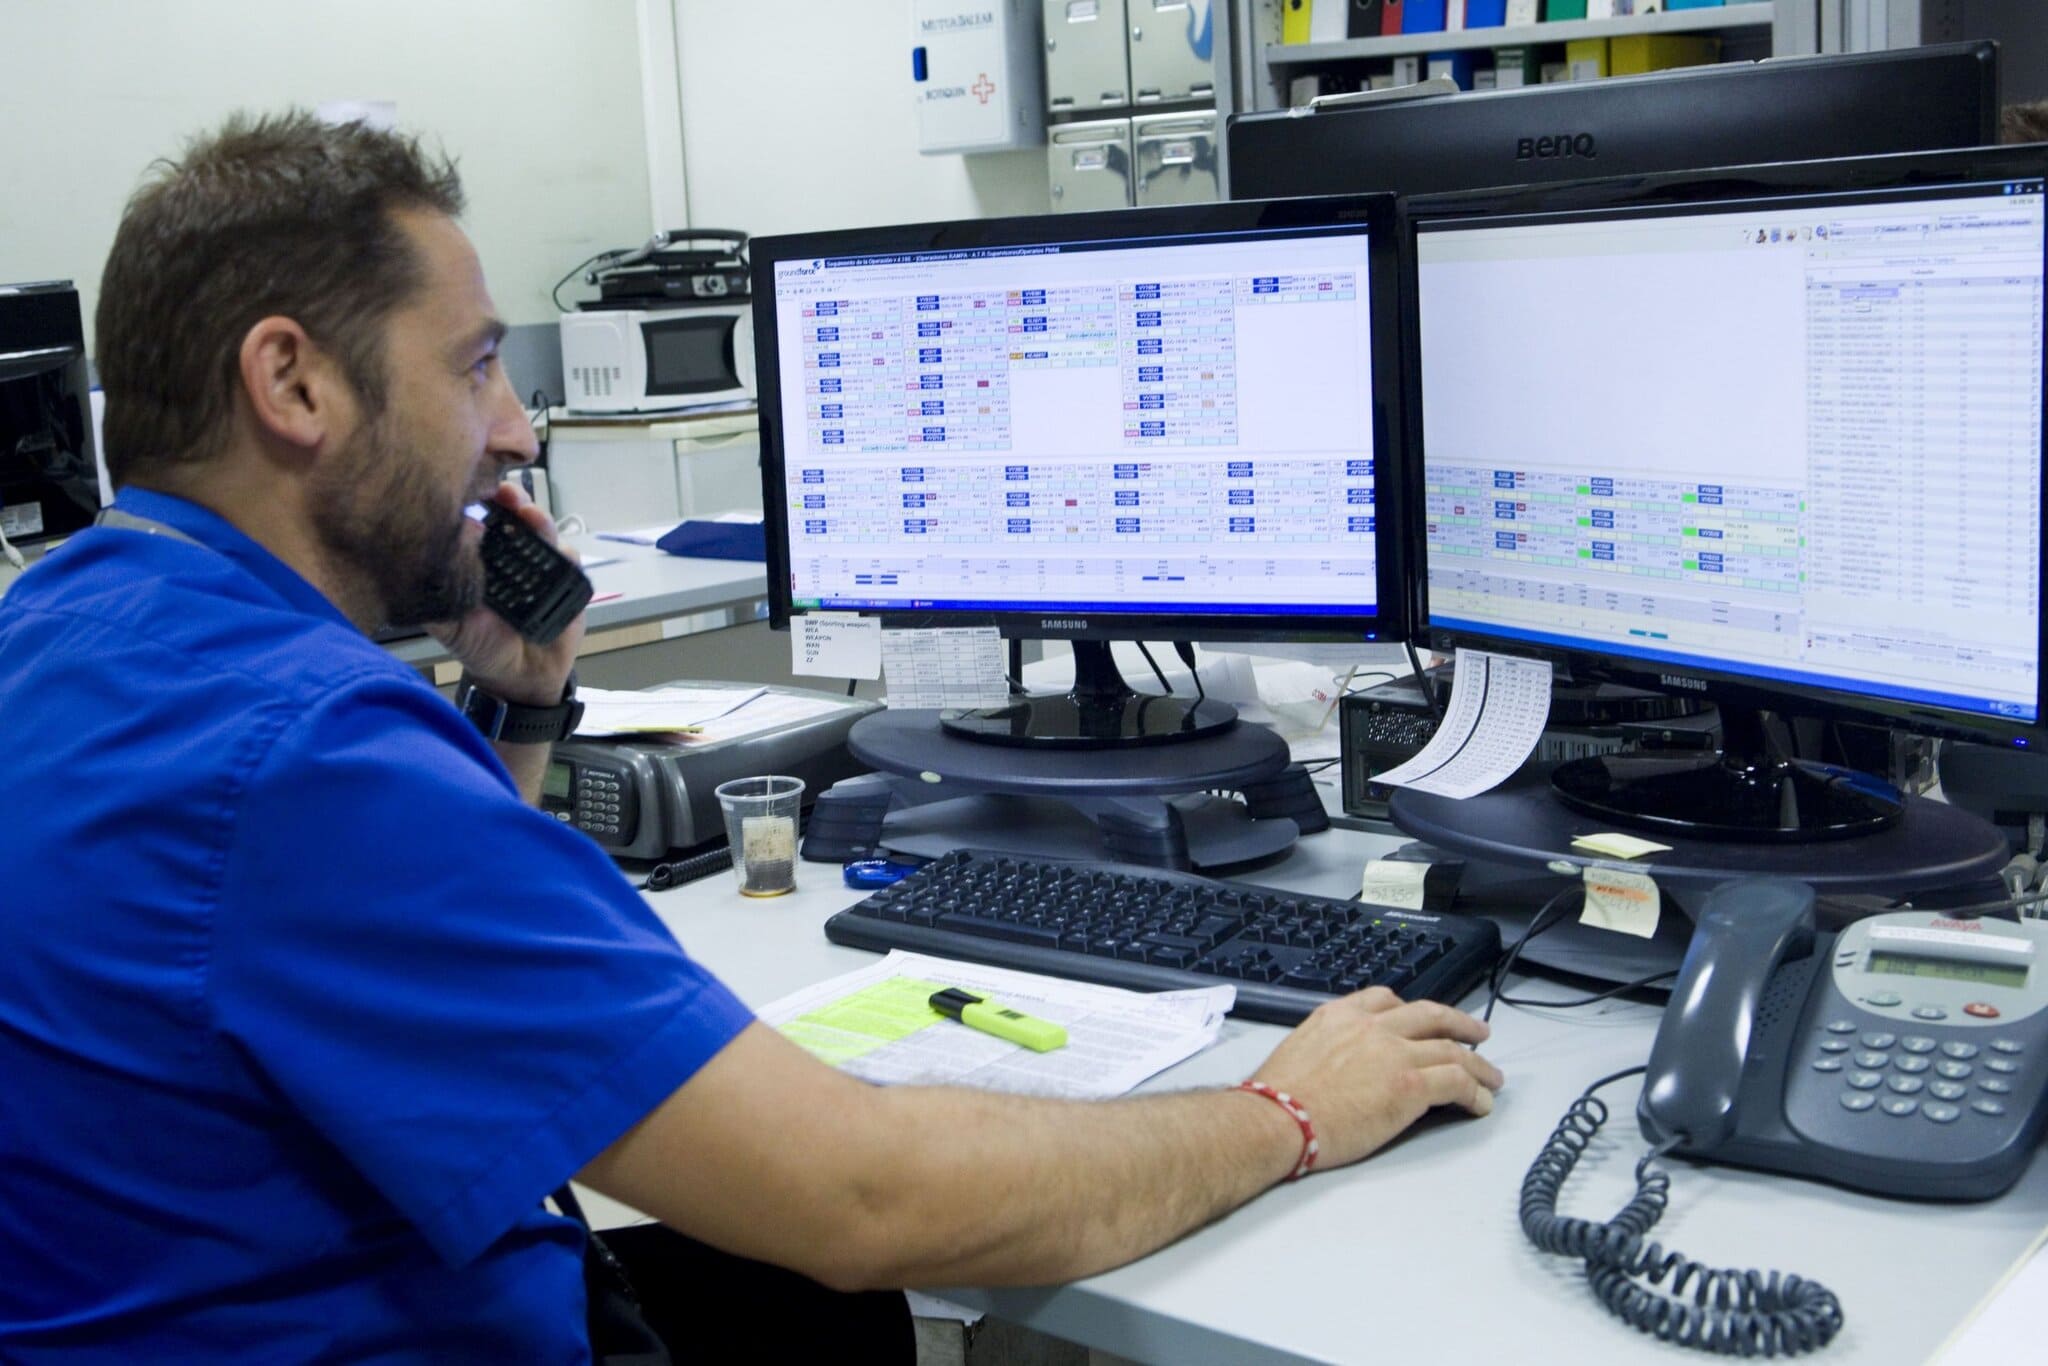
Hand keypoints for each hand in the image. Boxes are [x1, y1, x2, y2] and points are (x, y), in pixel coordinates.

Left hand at [428, 484, 586, 705]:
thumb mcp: (447, 623)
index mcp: (483, 559)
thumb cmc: (481, 647)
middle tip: (508, 494)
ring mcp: (542, 567)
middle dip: (515, 501)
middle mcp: (514, 556)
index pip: (484, 520)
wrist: (520, 679)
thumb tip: (410, 566)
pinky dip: (567, 556)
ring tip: (531, 517)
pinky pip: (571, 561)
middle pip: (517, 517)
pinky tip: (560, 556)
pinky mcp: (568, 583)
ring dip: (540, 522)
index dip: (482, 502)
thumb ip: (430, 596)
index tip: (474, 488)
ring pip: (546, 533)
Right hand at [1251, 987, 1501, 1171]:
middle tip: (1477, 1033)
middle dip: (1459, 1023)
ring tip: (1491, 1077)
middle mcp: (1371, 1026)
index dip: (1413, 1010)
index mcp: (1340, 1015)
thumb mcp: (1299, 1050)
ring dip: (1478, 1064)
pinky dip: (1475, 1092)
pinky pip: (1457, 1082)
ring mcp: (1394, 1053)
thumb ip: (1327, 1047)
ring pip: (1453, 1049)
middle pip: (1430, 1015)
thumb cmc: (1277, 1097)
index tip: (1424, 1019)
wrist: (1277, 1116)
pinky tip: (1481, 1103)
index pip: (1386, 999)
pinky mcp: (1411, 1085)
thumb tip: (1338, 1067)